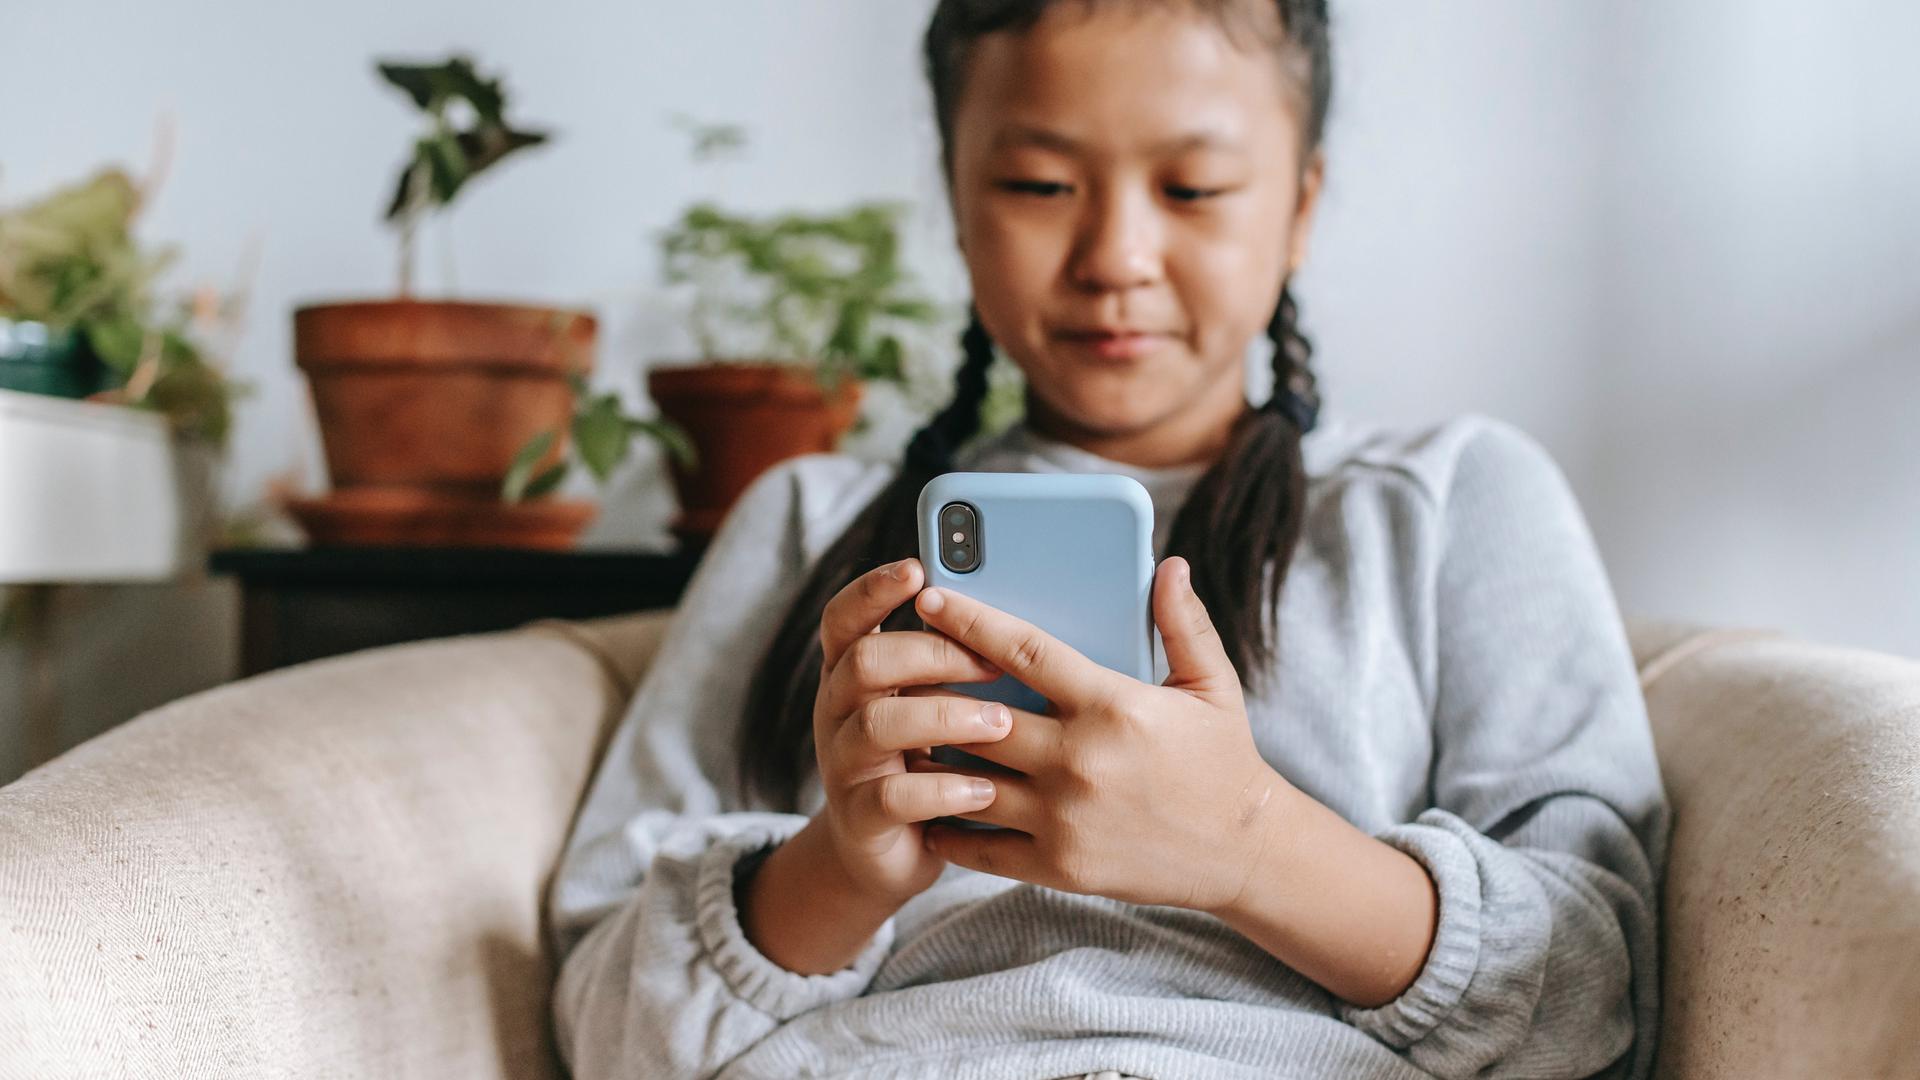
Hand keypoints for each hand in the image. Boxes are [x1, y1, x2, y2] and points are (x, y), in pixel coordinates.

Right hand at [811, 556, 1015, 906]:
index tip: (918, 568)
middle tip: (990, 664)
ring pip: (877, 724)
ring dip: (944, 716)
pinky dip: (943, 789)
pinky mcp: (860, 819)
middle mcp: (838, 712)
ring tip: (1000, 723)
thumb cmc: (935, 762)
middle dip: (931, 654)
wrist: (893, 854)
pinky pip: (892, 796)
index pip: (845, 617)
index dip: (874, 590)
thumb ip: (957, 664)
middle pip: (865, 661)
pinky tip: (984, 790)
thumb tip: (1023, 608)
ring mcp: (843, 766)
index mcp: (853, 674)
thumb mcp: (936, 705)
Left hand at [908, 555, 1288, 913]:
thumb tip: (1169, 564)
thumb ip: (1183, 623)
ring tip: (903, 731)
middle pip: (978, 717)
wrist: (1245, 854)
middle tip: (898, 668)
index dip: (969, 621)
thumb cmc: (1223, 762)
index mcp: (1113, 706)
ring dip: (931, 755)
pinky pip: (979, 844)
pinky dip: (945, 823)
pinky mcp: (1057, 865)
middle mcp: (1081, 760)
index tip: (930, 598)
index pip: (1023, 651)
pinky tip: (925, 801)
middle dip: (932, 689)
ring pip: (967, 780)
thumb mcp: (1212, 685)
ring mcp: (1064, 818)